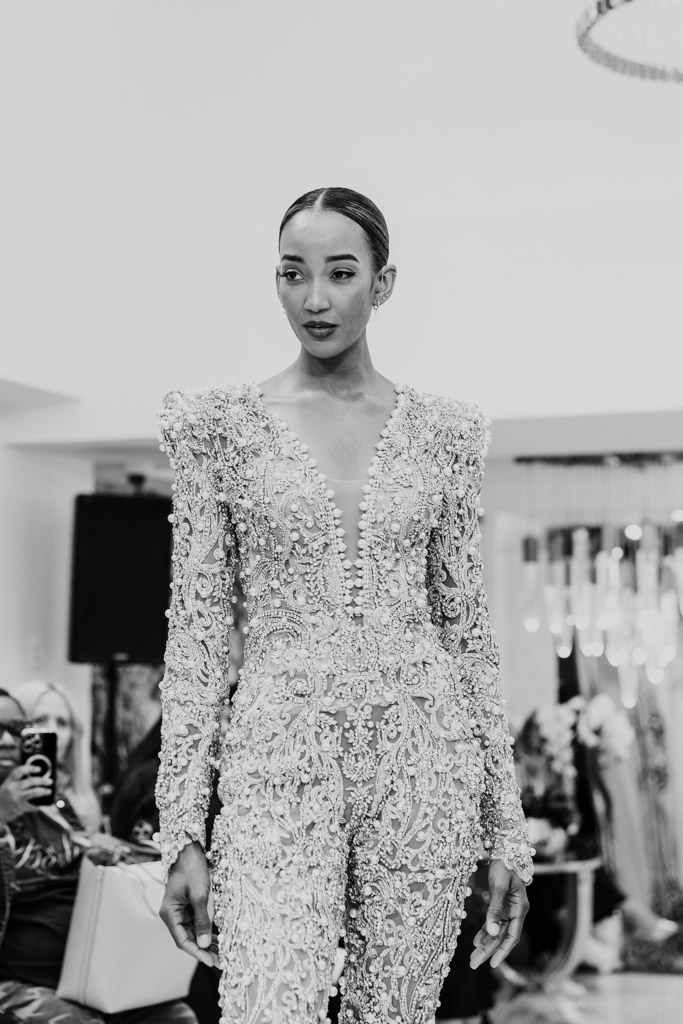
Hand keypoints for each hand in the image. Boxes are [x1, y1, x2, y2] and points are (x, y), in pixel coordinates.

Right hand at [0, 764, 51, 821]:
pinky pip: (32, 805)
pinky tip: (38, 806)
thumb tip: (35, 776)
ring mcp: (16, 798)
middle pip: (31, 781)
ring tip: (49, 791)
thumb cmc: (4, 797)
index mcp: (9, 781)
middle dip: (42, 781)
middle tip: (49, 781)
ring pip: (34, 792)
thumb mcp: (7, 786)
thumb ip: (17, 781)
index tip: (39, 769)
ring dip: (44, 791)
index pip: (19, 771)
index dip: (30, 768)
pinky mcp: (20, 807)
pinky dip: (36, 806)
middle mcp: (12, 788)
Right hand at [159, 840, 217, 967]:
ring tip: (222, 952)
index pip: (182, 940)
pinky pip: (196, 922)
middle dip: (203, 949)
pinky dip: (206, 930)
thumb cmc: (193, 868)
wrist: (190, 847)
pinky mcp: (187, 905)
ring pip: (192, 932)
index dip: (196, 952)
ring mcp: (179, 910)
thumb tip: (203, 944)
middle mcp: (172, 914)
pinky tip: (218, 939)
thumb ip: (202, 921)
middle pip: (187, 938)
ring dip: (205, 942)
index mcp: (169, 913)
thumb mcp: (200, 895)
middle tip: (221, 960)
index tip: (211, 961)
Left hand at [470, 859, 528, 970]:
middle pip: (502, 936)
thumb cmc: (504, 865)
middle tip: (474, 964)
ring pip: (497, 931)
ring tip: (473, 956)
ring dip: (485, 943)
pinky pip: (493, 922)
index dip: (502, 951)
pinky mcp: (500, 904)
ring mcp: (508, 909)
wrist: (504, 849)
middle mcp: (515, 911)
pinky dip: (485, 931)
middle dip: (489, 951)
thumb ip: (495, 909)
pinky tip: (476, 941)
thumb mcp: (499, 887)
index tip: (492, 964)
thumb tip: (492, 932)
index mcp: (519, 908)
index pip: (512, 936)